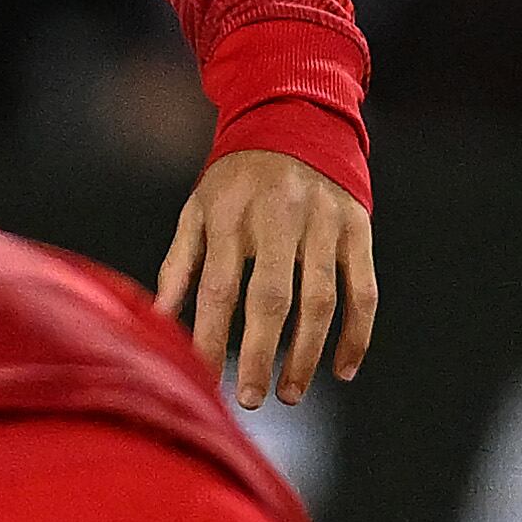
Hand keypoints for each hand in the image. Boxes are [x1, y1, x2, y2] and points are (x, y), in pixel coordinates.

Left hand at [157, 149, 377, 408]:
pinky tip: (343, 368)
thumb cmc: (235, 180)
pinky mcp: (357, 230)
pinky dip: (357, 334)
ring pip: (321, 301)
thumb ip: (180, 263)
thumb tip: (158, 318)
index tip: (205, 379)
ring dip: (308, 354)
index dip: (212, 337)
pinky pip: (363, 291)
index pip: (219, 289)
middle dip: (260, 355)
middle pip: (271, 299)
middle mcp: (276, 221)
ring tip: (292, 393)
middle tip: (252, 400)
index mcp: (229, 217)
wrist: (294, 121)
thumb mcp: (197, 209)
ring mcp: (322, 226)